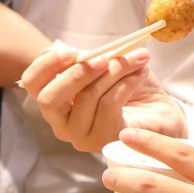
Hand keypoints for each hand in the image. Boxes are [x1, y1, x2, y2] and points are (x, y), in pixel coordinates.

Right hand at [19, 45, 184, 151]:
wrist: (161, 111)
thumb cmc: (128, 86)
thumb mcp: (103, 65)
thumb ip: (85, 59)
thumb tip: (75, 53)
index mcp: (55, 101)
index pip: (32, 83)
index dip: (46, 65)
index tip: (71, 50)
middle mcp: (62, 124)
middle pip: (50, 99)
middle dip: (76, 73)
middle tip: (104, 57)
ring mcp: (82, 136)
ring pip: (86, 97)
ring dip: (114, 70)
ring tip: (136, 58)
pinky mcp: (105, 141)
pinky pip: (109, 105)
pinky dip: (127, 82)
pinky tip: (140, 73)